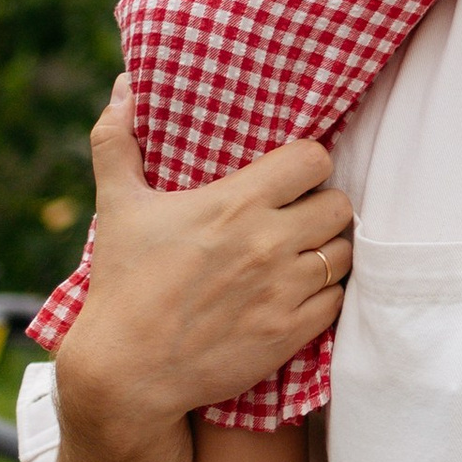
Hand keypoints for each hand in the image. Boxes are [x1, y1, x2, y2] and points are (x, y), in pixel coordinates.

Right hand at [55, 76, 354, 431]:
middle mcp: (269, 243)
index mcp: (236, 204)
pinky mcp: (290, 333)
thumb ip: (118, 141)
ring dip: (328, 250)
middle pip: (339, 205)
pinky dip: (325, 294)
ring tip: (303, 253)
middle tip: (299, 216)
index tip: (291, 176)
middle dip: (322, 207)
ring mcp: (284, 291)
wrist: (126, 374)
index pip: (314, 159)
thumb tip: (121, 86)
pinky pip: (337, 301)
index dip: (308, 164)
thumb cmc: (122, 284)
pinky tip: (300, 291)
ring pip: (344, 253)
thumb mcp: (117, 206)